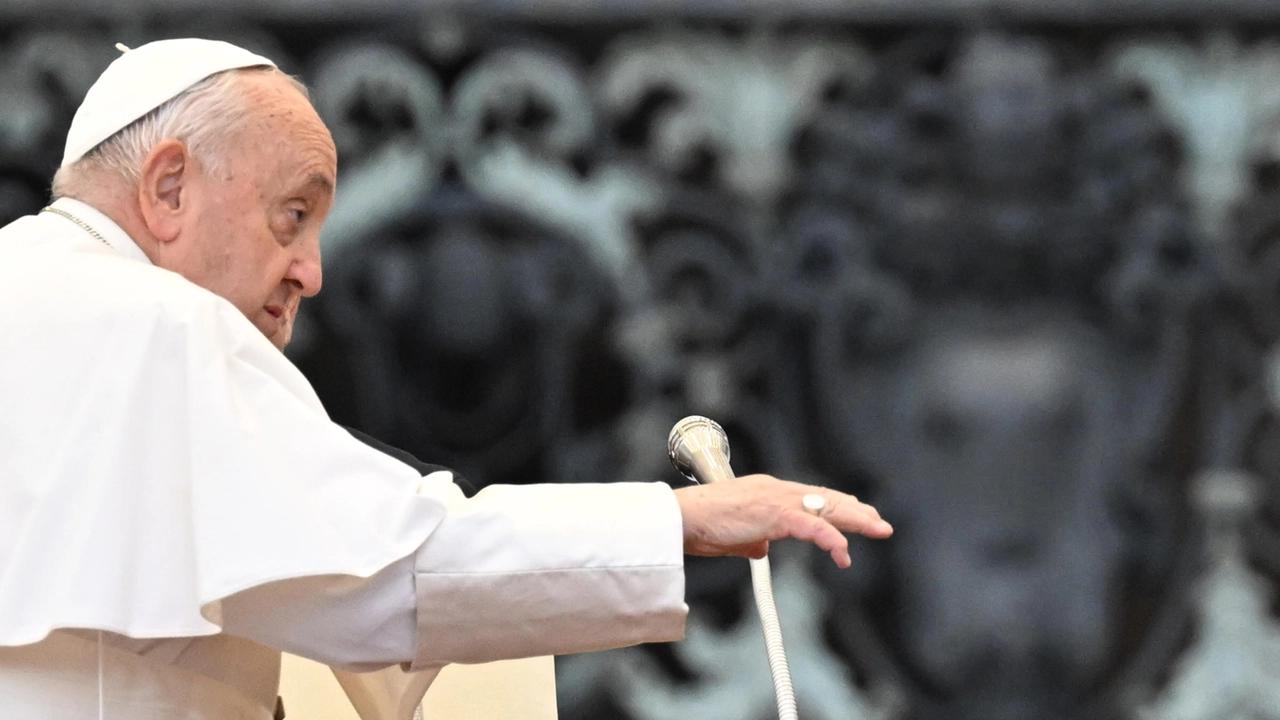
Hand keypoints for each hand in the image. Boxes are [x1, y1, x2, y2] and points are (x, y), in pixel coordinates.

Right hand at [673, 475, 891, 567]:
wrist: (681, 518)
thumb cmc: (699, 525)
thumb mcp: (733, 536)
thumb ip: (751, 540)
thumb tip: (761, 550)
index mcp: (766, 492)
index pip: (809, 495)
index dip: (836, 504)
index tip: (856, 511)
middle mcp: (775, 490)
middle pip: (824, 498)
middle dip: (854, 510)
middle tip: (879, 522)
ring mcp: (775, 500)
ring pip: (826, 508)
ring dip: (855, 520)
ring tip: (878, 529)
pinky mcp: (774, 516)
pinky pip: (812, 527)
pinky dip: (832, 539)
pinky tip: (844, 552)